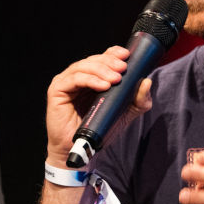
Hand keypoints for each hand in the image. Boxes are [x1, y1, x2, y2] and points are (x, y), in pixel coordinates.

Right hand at [45, 46, 151, 165]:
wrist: (84, 151)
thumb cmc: (100, 129)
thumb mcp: (125, 113)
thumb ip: (138, 100)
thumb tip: (147, 82)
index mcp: (91, 77)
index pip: (101, 58)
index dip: (113, 53)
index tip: (127, 55)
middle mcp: (77, 76)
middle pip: (93, 60)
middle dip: (109, 62)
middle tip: (123, 69)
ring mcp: (66, 82)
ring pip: (83, 66)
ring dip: (101, 70)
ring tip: (115, 79)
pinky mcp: (57, 91)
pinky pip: (74, 79)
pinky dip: (89, 80)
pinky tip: (103, 85)